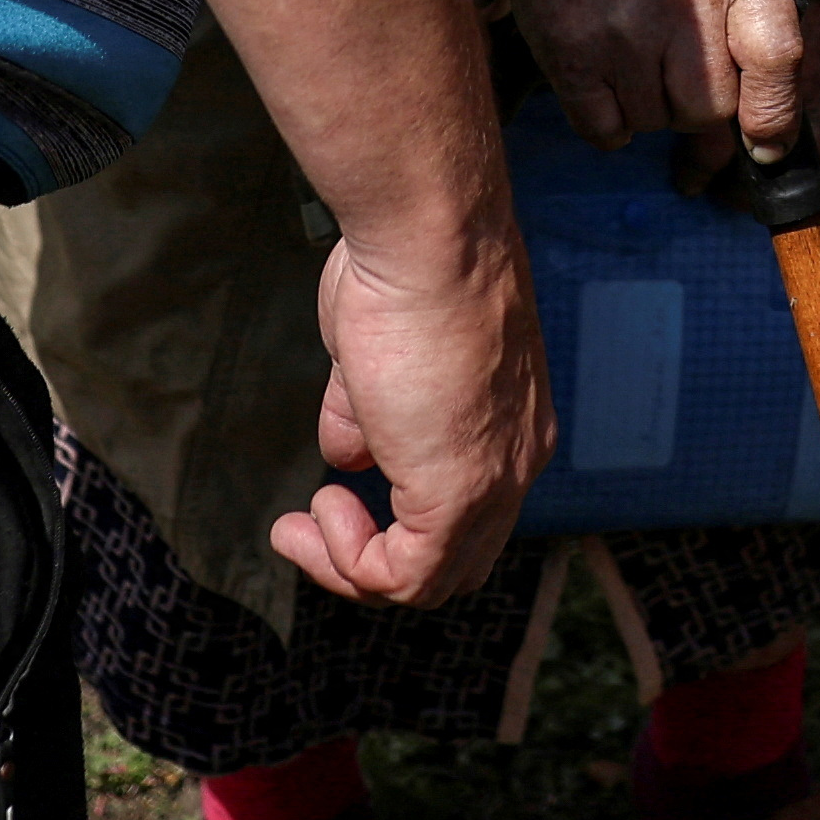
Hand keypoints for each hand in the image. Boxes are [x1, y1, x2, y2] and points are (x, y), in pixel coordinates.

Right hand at [274, 207, 548, 606]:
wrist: (429, 238)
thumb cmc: (402, 271)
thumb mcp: (375, 354)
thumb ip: (365, 414)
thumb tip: (347, 453)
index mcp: (511, 424)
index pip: (470, 512)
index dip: (396, 517)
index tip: (332, 488)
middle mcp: (517, 460)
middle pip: (458, 560)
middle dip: (375, 556)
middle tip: (312, 522)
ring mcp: (493, 482)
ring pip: (431, 581)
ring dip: (351, 566)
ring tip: (302, 527)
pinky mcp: (457, 494)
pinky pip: (403, 577)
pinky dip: (349, 562)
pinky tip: (318, 510)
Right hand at [499, 0, 819, 171]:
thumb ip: (759, 30)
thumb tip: (770, 136)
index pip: (777, 56)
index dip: (776, 114)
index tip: (767, 143)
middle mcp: (681, 1)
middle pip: (708, 110)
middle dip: (696, 101)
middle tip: (675, 57)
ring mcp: (621, 31)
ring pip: (654, 122)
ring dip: (649, 104)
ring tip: (634, 49)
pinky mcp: (570, 54)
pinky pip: (606, 131)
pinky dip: (609, 118)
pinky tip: (605, 73)